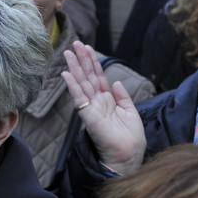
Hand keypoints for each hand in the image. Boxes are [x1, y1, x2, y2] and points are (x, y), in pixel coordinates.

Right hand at [62, 41, 145, 174]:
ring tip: (68, 53)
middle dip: (82, 60)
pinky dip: (73, 85)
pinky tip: (67, 74)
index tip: (87, 48)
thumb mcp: (131, 112)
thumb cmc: (131, 137)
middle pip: (88, 76)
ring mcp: (92, 107)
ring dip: (75, 68)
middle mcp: (98, 101)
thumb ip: (122, 96)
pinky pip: (79, 98)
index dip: (93, 63)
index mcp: (108, 100)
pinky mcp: (88, 115)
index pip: (99, 77)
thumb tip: (115, 81)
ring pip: (82, 83)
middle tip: (75, 43)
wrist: (128, 154)